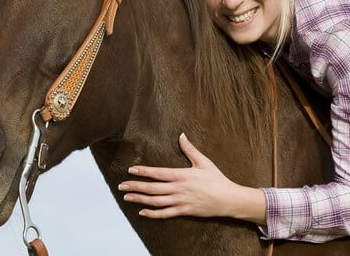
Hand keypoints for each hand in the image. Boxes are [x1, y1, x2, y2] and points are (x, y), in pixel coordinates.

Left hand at [119, 133, 264, 222]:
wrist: (228, 199)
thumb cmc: (216, 179)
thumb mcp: (204, 162)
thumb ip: (190, 149)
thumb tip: (181, 135)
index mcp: (182, 175)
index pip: (158, 173)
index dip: (144, 171)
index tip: (131, 170)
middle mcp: (178, 189)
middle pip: (152, 188)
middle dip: (135, 187)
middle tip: (121, 186)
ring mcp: (180, 201)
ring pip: (155, 202)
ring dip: (140, 200)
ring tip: (127, 197)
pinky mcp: (184, 211)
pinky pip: (165, 214)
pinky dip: (152, 214)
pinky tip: (142, 212)